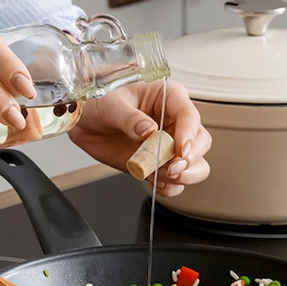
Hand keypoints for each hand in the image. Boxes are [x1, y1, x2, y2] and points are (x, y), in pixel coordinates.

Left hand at [68, 79, 210, 196]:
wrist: (85, 122)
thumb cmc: (100, 101)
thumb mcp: (111, 105)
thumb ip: (130, 119)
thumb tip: (148, 131)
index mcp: (169, 98)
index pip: (189, 116)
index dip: (189, 135)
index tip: (181, 150)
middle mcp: (174, 122)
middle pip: (201, 142)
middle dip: (190, 159)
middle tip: (171, 167)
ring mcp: (169, 145)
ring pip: (195, 165)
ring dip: (183, 176)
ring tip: (162, 176)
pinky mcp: (159, 164)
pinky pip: (175, 181)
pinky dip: (168, 187)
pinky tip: (154, 182)